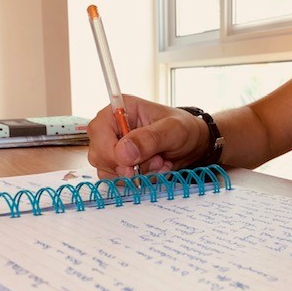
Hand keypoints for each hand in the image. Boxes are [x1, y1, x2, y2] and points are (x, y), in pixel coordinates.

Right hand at [86, 95, 207, 178]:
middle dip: (127, 166)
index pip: (98, 131)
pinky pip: (118, 179)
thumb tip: (123, 152)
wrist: (194, 144)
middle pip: (98, 154)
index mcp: (121, 109)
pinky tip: (155, 170)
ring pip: (107, 170)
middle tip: (155, 162)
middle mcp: (113, 128)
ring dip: (136, 174)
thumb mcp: (173, 130)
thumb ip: (149, 139)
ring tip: (159, 164)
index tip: (130, 165)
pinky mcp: (120, 164)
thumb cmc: (184, 129)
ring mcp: (114, 147)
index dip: (109, 151)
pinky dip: (138, 180)